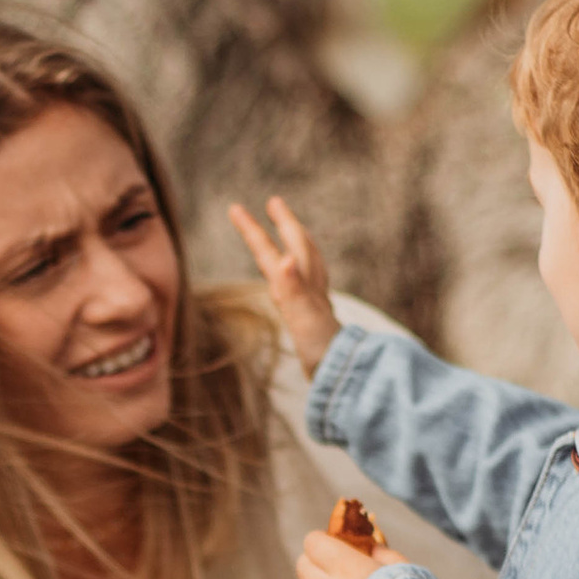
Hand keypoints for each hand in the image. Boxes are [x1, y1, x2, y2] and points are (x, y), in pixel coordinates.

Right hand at [227, 192, 339, 375]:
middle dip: (284, 224)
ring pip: (308, 263)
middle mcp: (308, 289)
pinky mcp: (316, 318)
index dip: (253, 230)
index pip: (271, 251)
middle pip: (298, 248)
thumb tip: (284, 258)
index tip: (235, 207)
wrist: (342, 375)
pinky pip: (308, 285)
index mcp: (297, 286)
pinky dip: (301, 273)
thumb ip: (293, 288)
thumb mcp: (303, 317)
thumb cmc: (321, 349)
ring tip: (291, 233)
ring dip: (297, 244)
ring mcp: (314, 302)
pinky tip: (298, 282)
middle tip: (273, 203)